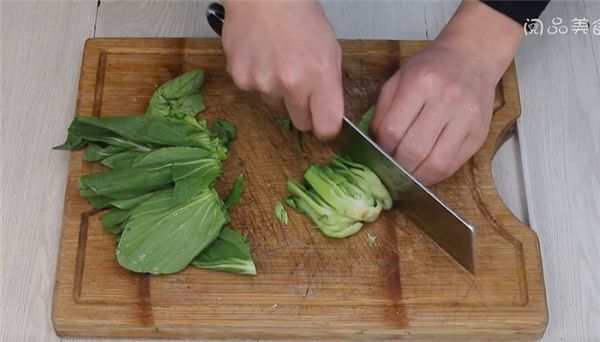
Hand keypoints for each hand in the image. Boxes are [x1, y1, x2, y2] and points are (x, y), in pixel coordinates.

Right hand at [222, 0, 342, 138]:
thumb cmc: (300, 17)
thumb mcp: (330, 49)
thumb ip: (330, 86)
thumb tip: (327, 112)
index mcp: (320, 76)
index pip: (326, 127)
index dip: (325, 127)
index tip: (323, 122)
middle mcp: (291, 84)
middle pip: (301, 123)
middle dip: (303, 110)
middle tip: (300, 85)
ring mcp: (263, 84)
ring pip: (276, 106)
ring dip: (278, 93)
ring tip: (278, 62)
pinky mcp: (241, 80)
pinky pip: (254, 92)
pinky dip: (258, 80)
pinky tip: (261, 57)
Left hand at [371, 1, 522, 184]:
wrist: (472, 57)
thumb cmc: (431, 68)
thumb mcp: (399, 78)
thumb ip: (383, 110)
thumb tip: (374, 144)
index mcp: (421, 82)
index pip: (392, 130)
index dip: (381, 148)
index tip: (378, 152)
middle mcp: (447, 99)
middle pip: (413, 150)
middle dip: (396, 166)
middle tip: (390, 168)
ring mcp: (467, 118)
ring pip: (435, 163)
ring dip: (416, 176)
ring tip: (405, 175)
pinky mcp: (479, 133)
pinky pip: (453, 165)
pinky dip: (435, 175)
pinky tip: (424, 171)